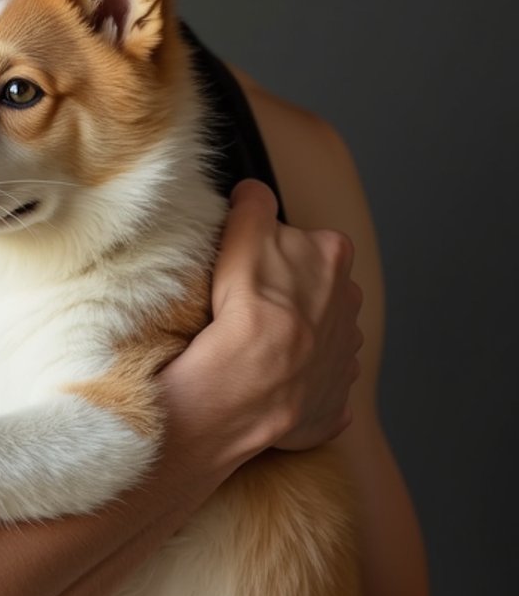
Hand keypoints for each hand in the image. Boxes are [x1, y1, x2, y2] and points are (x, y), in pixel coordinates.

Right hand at [176, 179, 362, 457]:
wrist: (251, 386)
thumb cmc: (249, 308)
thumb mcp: (245, 231)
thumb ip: (254, 204)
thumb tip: (253, 193)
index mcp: (334, 259)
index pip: (304, 241)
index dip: (272, 253)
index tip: (250, 269)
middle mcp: (350, 305)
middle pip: (316, 289)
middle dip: (289, 295)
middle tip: (246, 306)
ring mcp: (344, 357)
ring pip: (318, 337)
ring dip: (294, 339)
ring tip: (254, 347)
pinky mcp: (333, 403)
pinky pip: (314, 386)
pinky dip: (295, 384)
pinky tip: (266, 382)